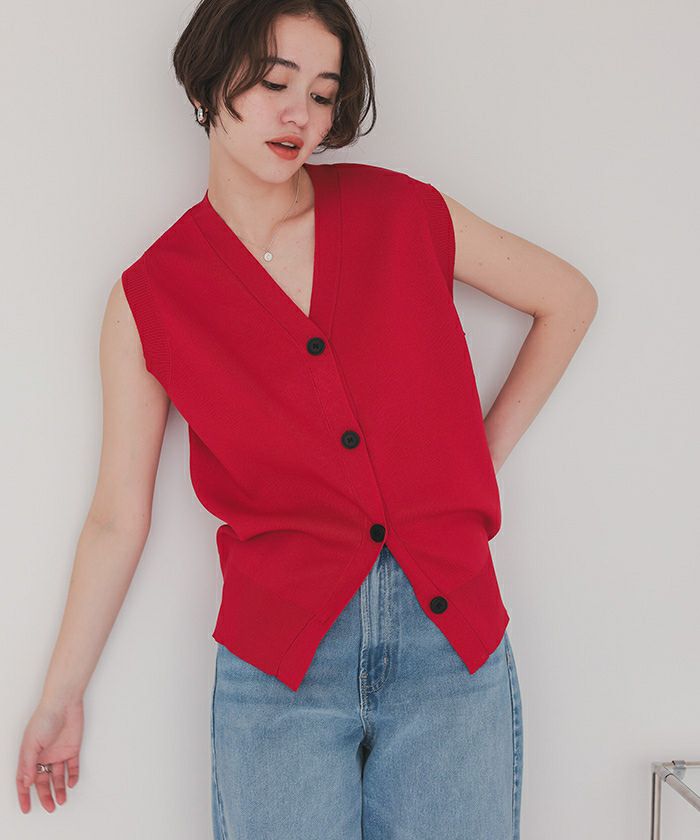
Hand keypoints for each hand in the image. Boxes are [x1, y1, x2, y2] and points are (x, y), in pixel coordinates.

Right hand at [16, 698, 83, 813]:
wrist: (64, 703)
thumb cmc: (44, 719)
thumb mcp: (31, 744)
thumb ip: (28, 765)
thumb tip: (26, 783)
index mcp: (30, 756)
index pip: (24, 780)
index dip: (24, 795)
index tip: (26, 808)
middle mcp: (43, 757)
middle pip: (43, 781)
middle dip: (46, 796)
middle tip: (51, 808)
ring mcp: (58, 753)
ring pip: (58, 776)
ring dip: (60, 789)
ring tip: (62, 801)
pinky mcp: (72, 749)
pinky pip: (72, 767)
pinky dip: (72, 776)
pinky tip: (71, 784)